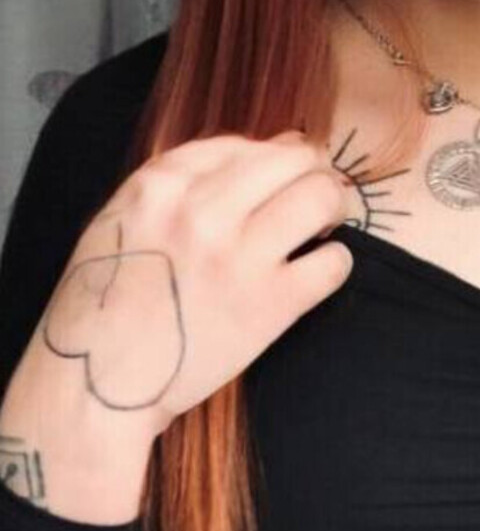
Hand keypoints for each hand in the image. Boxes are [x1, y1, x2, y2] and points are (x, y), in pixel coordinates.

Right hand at [19, 130, 354, 439]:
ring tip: (327, 223)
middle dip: (313, 170)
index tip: (282, 170)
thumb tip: (250, 157)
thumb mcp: (119, 221)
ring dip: (333, 206)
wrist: (93, 386)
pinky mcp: (268, 304)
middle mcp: (201, 211)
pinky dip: (336, 263)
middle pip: (292, 158)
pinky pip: (333, 262)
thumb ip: (174, 186)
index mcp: (159, 186)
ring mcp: (237, 257)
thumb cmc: (102, 306)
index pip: (241, 144)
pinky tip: (320, 269)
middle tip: (316, 190)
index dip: (271, 155)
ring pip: (320, 197)